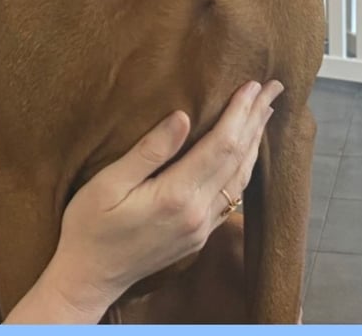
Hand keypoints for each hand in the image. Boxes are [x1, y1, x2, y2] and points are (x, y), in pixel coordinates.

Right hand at [47, 79, 282, 319]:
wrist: (89, 277)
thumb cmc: (89, 225)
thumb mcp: (109, 183)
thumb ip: (149, 150)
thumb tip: (182, 116)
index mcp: (177, 196)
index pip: (221, 146)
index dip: (238, 113)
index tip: (251, 85)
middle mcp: (198, 214)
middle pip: (238, 160)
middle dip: (255, 121)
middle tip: (273, 88)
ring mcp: (201, 228)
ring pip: (241, 180)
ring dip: (254, 143)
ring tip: (265, 113)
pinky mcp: (198, 236)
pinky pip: (232, 196)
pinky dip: (243, 168)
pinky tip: (245, 154)